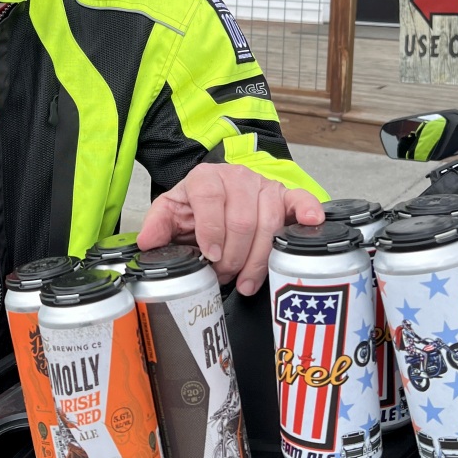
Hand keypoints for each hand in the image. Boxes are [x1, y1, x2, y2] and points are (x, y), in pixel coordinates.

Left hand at [136, 163, 324, 295]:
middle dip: (232, 256)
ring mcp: (264, 186)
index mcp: (205, 178)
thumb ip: (157, 225)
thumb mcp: (171, 213)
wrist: (219, 195)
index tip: (211, 255)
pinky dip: (307, 212)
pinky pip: (300, 201)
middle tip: (223, 276)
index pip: (210, 198)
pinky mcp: (285, 197)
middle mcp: (237, 177)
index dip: (211, 230)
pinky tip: (310, 223)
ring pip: (268, 223)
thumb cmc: (196, 208)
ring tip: (246, 280)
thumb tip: (147, 242)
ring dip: (258, 259)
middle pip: (242, 220)